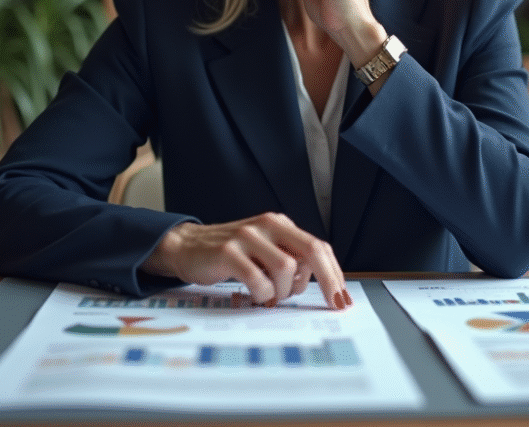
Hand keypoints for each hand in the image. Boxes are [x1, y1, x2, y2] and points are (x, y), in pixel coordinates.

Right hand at [144, 213, 351, 309]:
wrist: (186, 246)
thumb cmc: (230, 255)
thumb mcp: (264, 251)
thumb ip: (289, 261)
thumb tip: (321, 285)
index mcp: (280, 224)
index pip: (318, 247)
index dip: (335, 274)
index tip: (342, 298)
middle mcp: (267, 225)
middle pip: (311, 250)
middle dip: (328, 281)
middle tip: (333, 304)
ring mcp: (247, 236)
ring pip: (286, 269)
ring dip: (283, 292)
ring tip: (269, 296)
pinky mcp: (228, 252)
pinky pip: (258, 279)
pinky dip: (261, 294)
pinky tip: (254, 295)